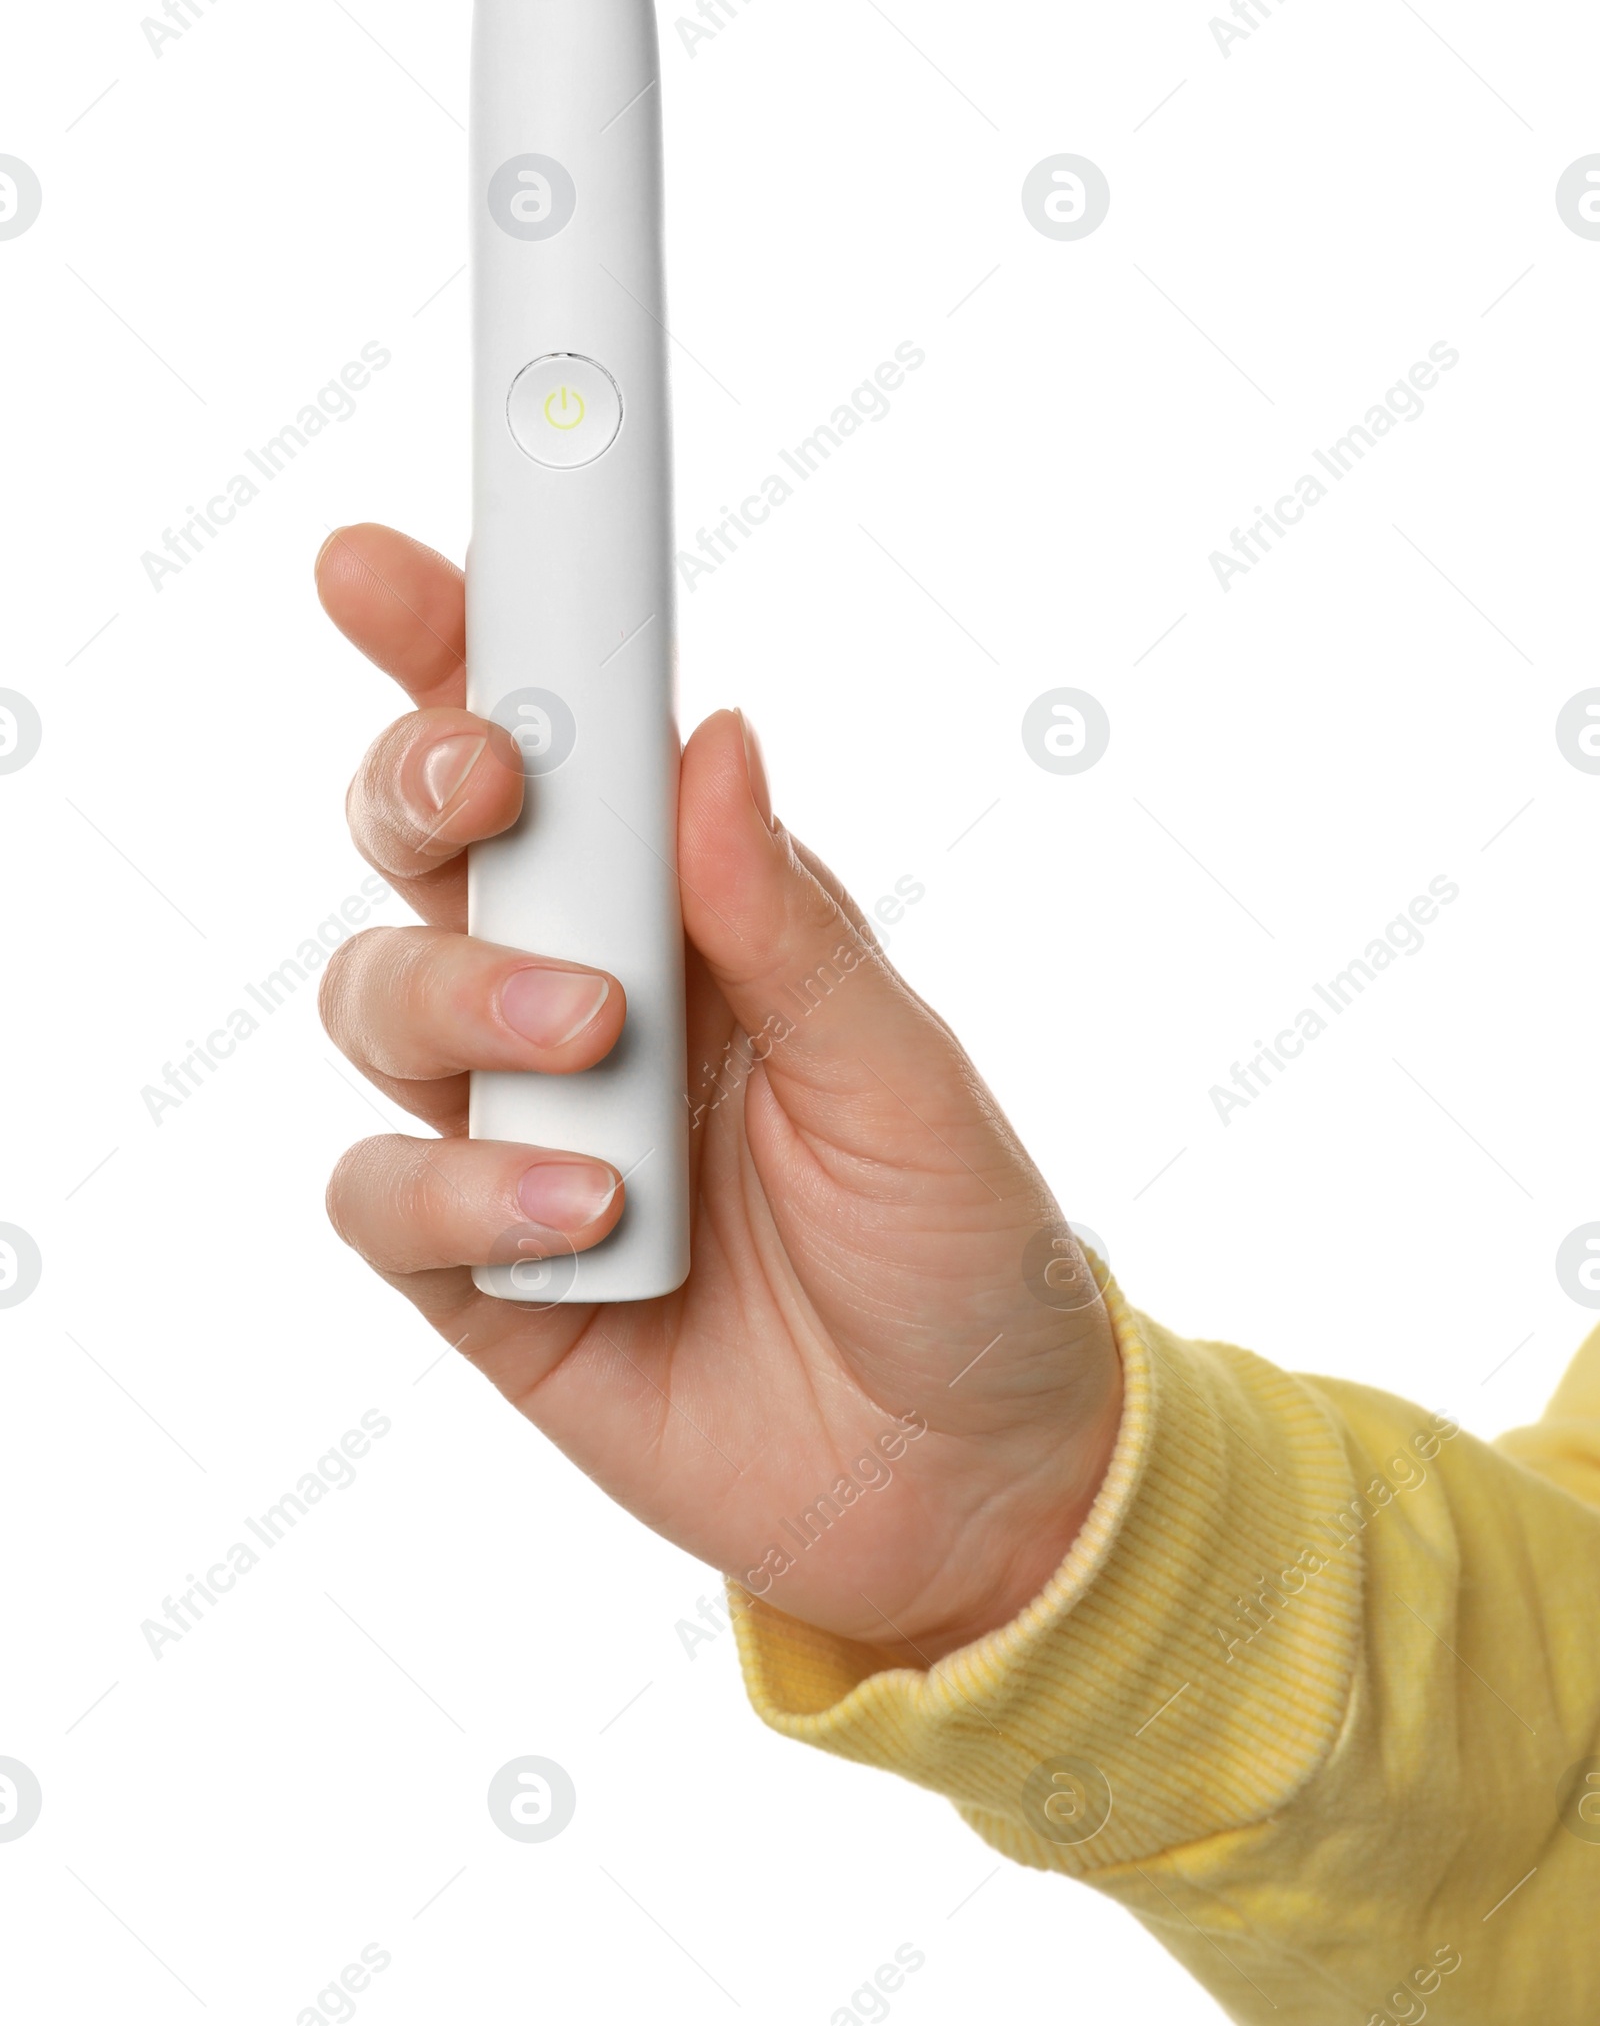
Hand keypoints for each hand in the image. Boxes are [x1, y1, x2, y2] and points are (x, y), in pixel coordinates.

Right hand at [315, 523, 1121, 1665]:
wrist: (973, 1489)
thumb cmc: (960, 1250)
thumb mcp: (906, 1074)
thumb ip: (786, 922)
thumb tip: (712, 738)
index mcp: (686, 910)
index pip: (551, 744)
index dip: (457, 641)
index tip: (386, 564)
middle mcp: (578, 992)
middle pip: (421, 840)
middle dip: (420, 779)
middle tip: (492, 784)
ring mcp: (513, 1129)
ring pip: (376, 995)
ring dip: (464, 991)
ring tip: (595, 1042)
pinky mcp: (473, 1276)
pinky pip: (384, 1194)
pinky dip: (460, 1188)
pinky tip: (589, 1218)